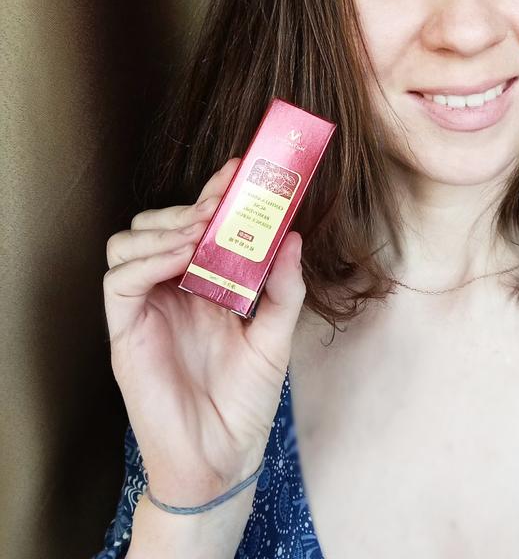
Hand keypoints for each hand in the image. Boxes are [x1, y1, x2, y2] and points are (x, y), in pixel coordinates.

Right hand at [103, 158, 305, 505]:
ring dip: (165, 226)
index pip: (198, 225)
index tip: (238, 169)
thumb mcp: (276, 335)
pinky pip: (119, 280)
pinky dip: (146, 258)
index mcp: (204, 284)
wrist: (223, 456)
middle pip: (158, 224)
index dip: (214, 194)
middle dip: (189, 205)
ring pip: (129, 242)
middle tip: (221, 201)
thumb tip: (292, 235)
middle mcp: (170, 289)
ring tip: (201, 228)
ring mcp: (145, 308)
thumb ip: (283, 287)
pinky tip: (179, 254)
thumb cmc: (247, 399)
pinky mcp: (124, 331)